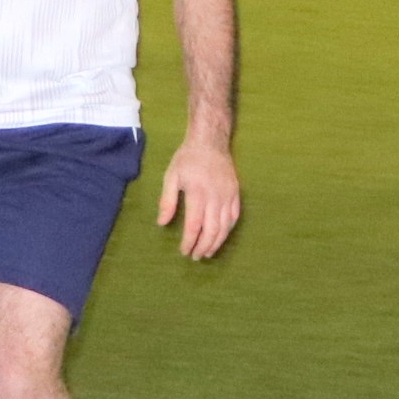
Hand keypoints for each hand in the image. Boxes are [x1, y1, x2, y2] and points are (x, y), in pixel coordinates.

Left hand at [157, 138, 240, 259]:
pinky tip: (221, 236)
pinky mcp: (236, 193)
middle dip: (203, 247)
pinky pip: (235, 217)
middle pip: (212, 230)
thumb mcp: (172, 176)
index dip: (190, 242)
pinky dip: (228, 230)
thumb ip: (167, 201)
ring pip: (225, 226)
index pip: (195, 225)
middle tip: (196, 257)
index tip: (184, 251)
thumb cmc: (188, 158)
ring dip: (217, 242)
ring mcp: (228, 196)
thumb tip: (162, 223)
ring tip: (208, 252)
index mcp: (198, 193)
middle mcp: (215, 197)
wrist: (210, 141)